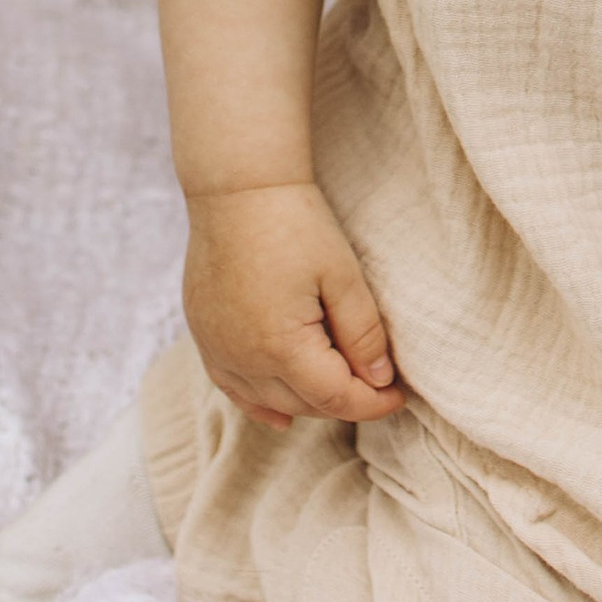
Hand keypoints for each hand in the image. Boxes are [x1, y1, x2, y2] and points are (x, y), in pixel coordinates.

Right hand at [181, 181, 406, 429]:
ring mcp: (217, 349)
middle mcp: (243, 359)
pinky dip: (259, 403)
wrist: (237, 186)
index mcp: (281, 347)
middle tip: (377, 385)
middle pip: (304, 404)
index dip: (373, 404)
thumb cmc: (294, 222)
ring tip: (340, 393)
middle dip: (344, 401)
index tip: (399, 395)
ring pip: (269, 401)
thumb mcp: (343, 276)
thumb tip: (379, 380)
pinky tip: (279, 415)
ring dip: (306, 403)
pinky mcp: (203, 335)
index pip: (336, 399)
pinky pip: (232, 387)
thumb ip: (364, 334)